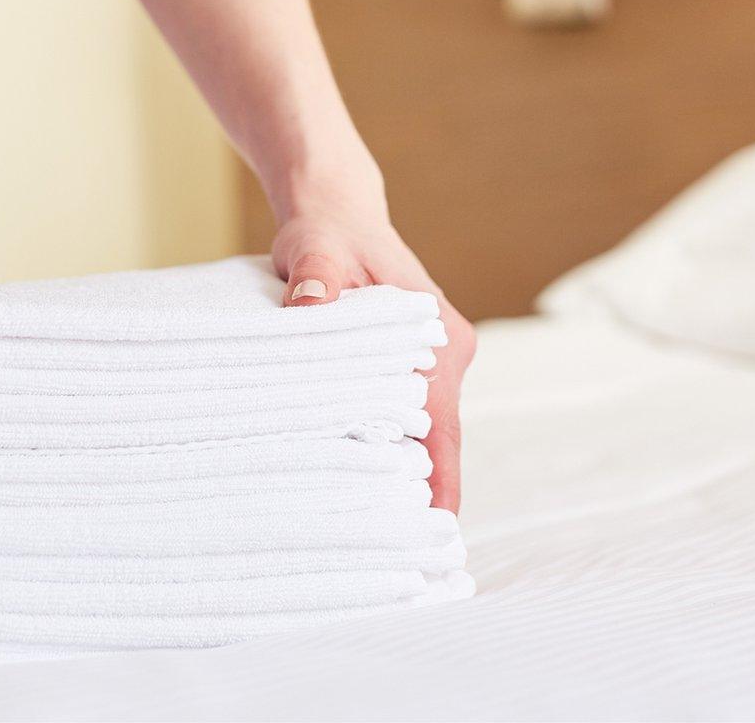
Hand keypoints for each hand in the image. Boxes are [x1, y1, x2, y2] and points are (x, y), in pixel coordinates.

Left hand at [273, 209, 475, 512]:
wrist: (334, 208)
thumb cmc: (328, 230)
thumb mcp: (318, 250)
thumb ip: (316, 279)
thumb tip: (309, 307)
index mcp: (440, 339)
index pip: (444, 425)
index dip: (441, 480)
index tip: (435, 528)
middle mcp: (446, 354)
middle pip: (436, 436)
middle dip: (419, 489)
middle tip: (389, 546)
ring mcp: (431, 359)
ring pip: (421, 428)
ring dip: (402, 468)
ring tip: (373, 528)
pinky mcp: (410, 362)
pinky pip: (404, 412)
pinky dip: (388, 442)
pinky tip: (359, 477)